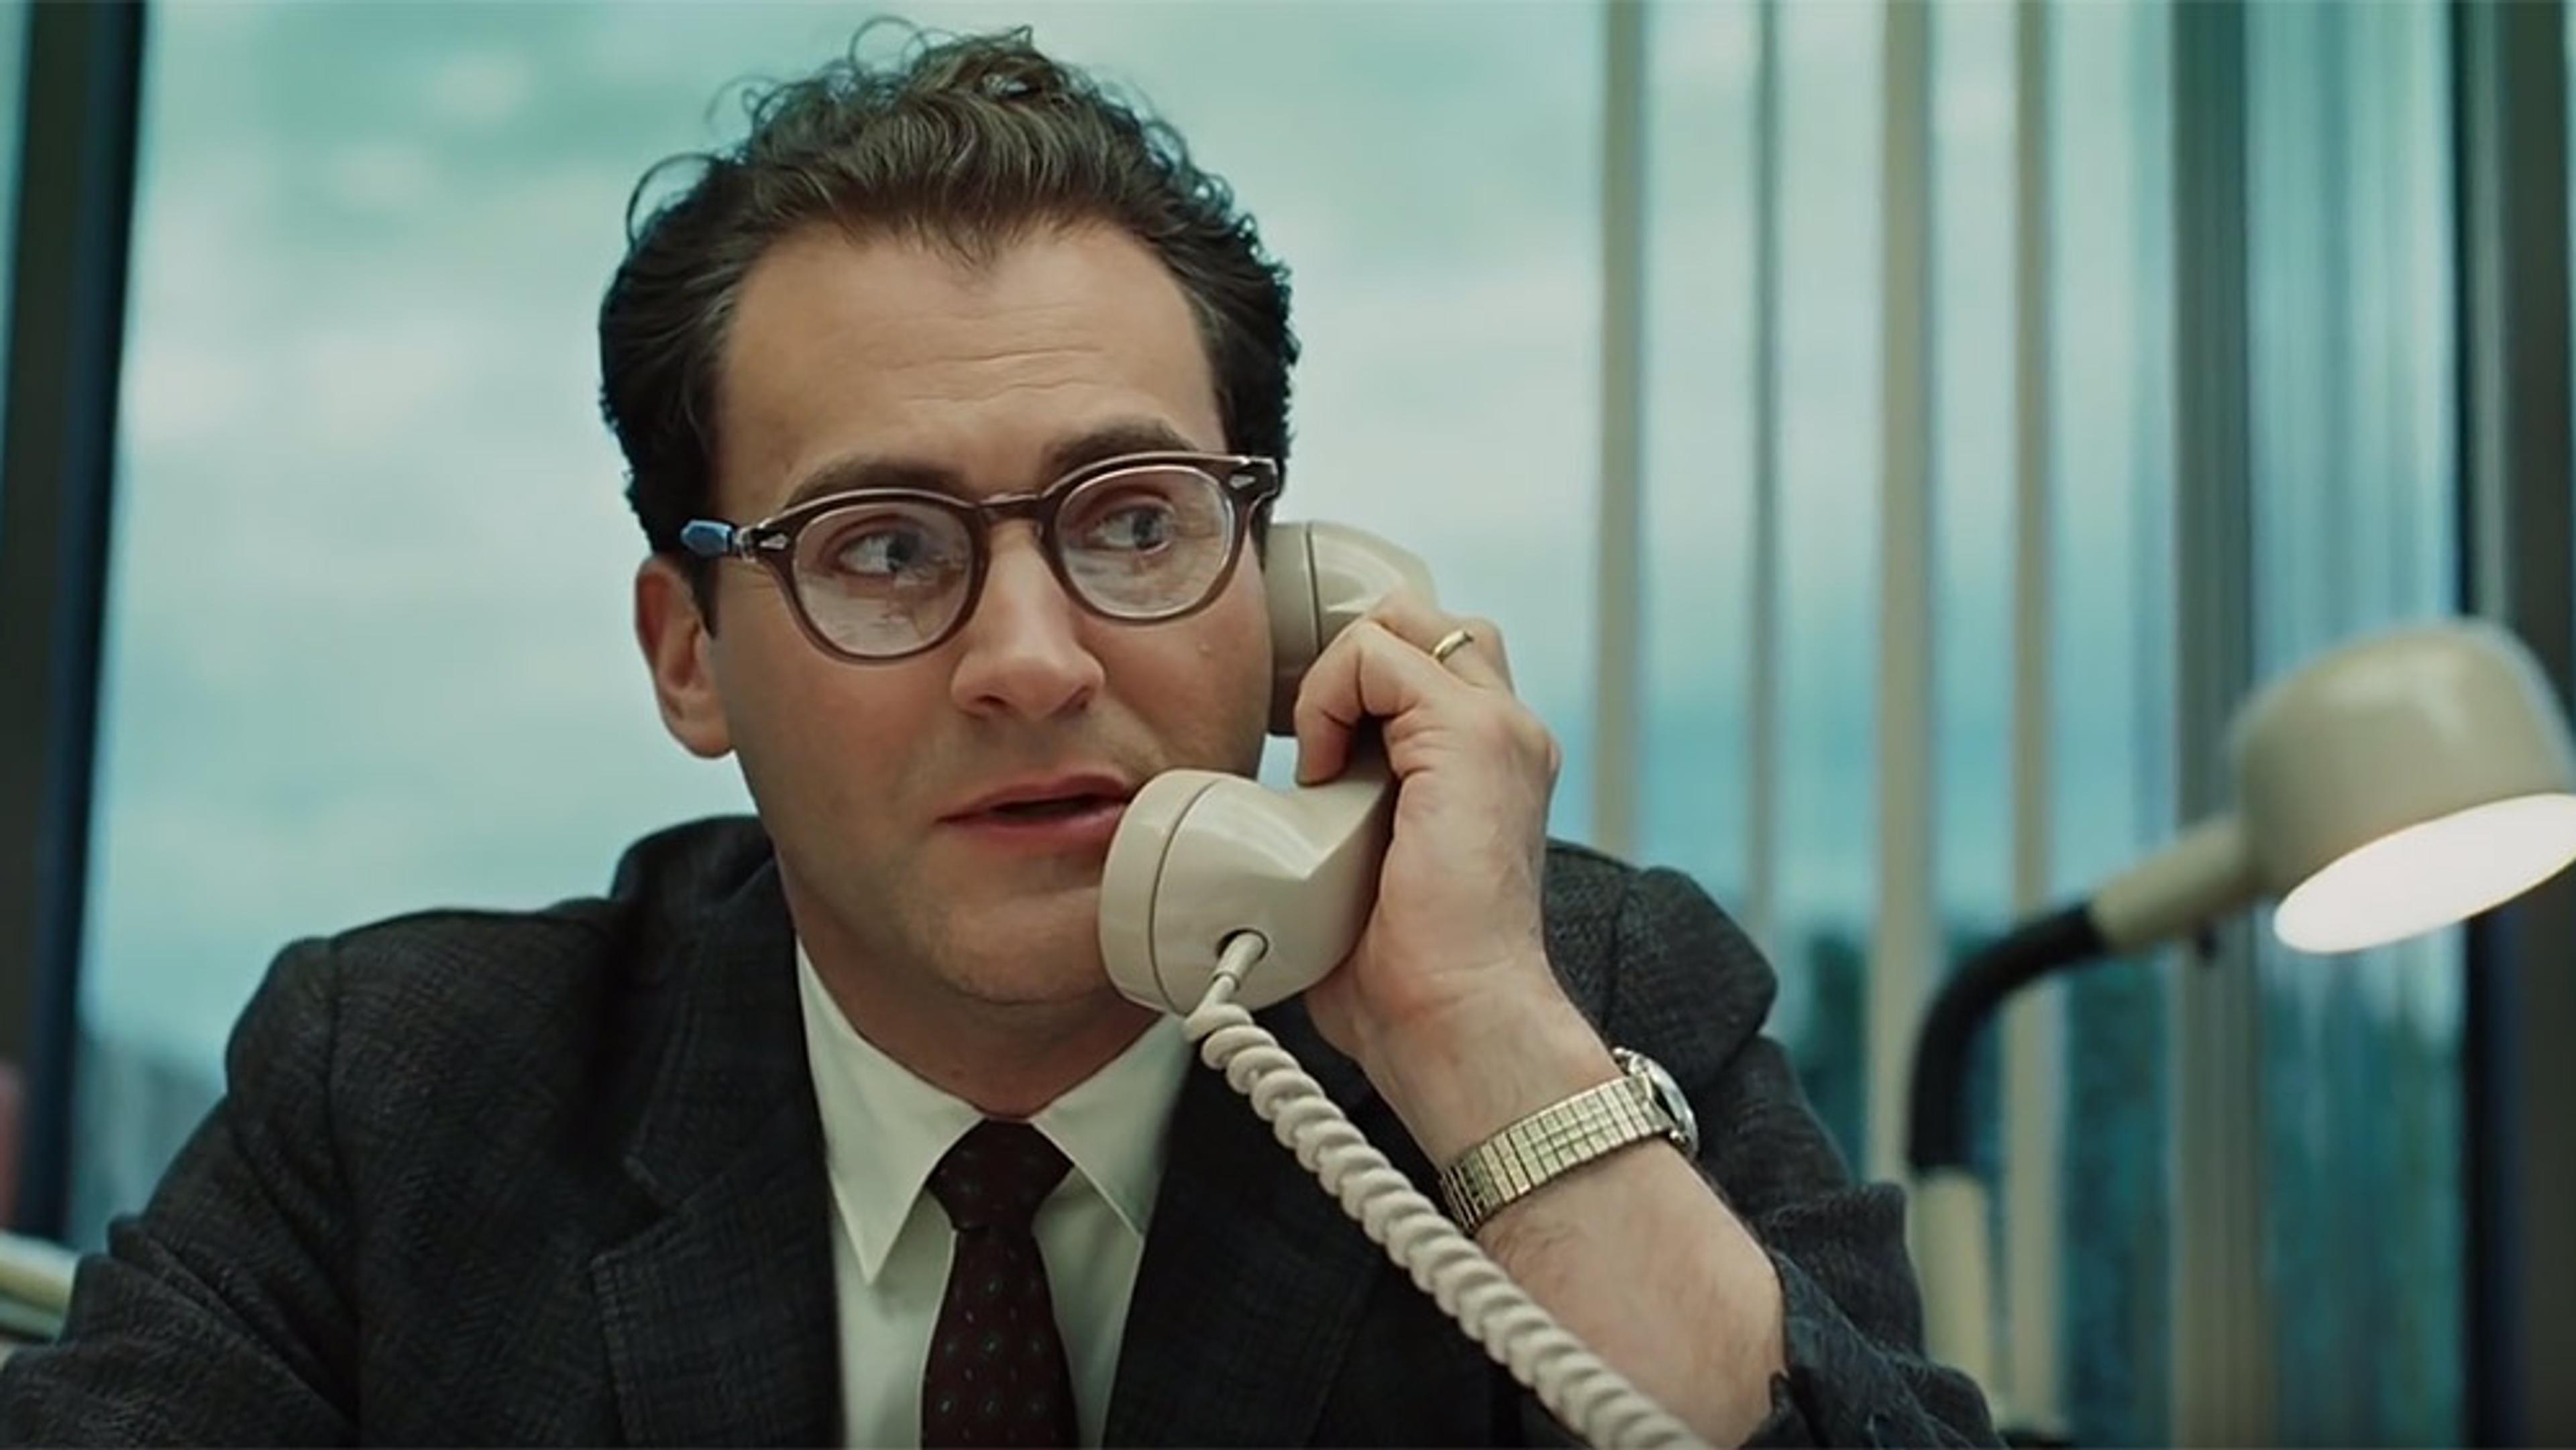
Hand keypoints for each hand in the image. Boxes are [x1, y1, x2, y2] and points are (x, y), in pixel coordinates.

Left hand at [1288, 591, 1571, 1081]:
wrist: (1456, 1023)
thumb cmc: (1408, 983)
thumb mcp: (1366, 876)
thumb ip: (1342, 826)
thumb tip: (1260, 836)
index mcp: (1493, 766)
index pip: (1426, 661)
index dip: (1351, 685)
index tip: (1309, 757)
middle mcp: (1509, 736)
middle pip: (1422, 622)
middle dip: (1346, 660)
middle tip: (1306, 737)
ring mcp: (1499, 730)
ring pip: (1402, 620)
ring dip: (1335, 675)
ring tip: (1315, 757)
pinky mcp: (1472, 738)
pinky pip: (1376, 654)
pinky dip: (1327, 693)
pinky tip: (1318, 768)